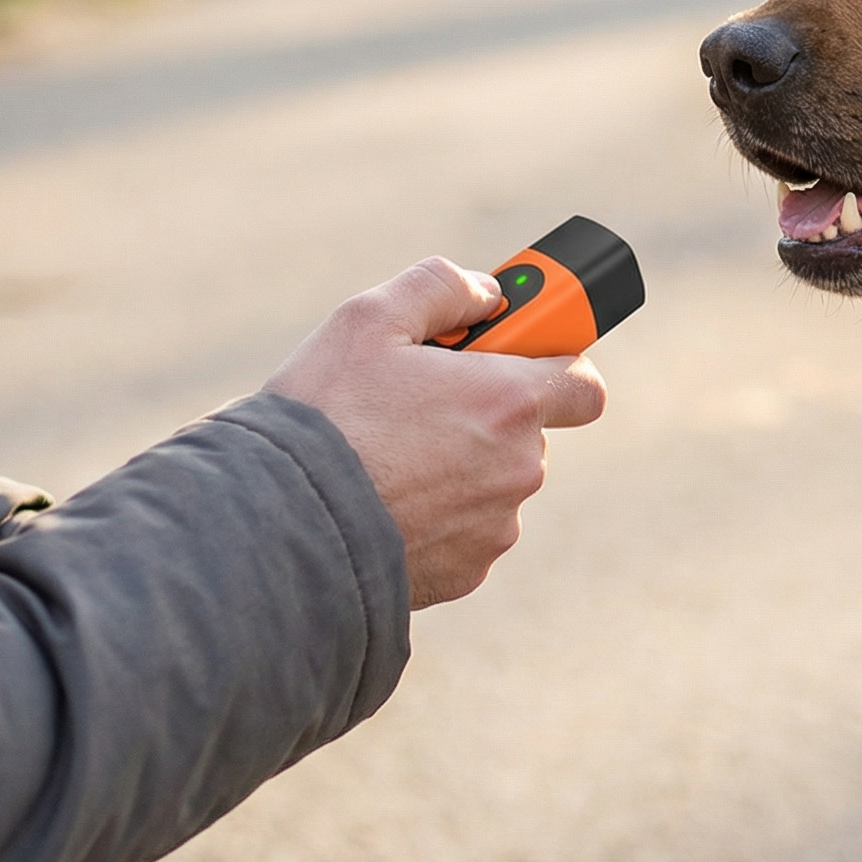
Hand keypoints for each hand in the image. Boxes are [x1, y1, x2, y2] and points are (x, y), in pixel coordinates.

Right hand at [262, 257, 606, 607]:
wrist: (279, 528)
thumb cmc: (325, 417)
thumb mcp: (369, 318)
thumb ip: (441, 287)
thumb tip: (487, 295)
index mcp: (509, 402)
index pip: (583, 382)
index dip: (553, 362)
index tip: (517, 355)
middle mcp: (519, 469)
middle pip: (525, 429)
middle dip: (483, 411)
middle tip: (419, 400)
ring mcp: (495, 528)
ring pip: (492, 479)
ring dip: (458, 464)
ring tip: (385, 455)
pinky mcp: (467, 573)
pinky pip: (466, 528)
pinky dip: (436, 513)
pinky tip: (381, 501)